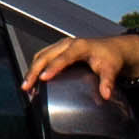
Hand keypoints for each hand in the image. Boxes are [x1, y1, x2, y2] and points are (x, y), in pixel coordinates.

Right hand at [24, 31, 138, 102]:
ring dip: (32, 70)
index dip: (52, 68)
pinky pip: (43, 56)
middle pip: (46, 55)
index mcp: (80, 46)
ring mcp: (61, 46)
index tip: (43, 78)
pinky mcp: (58, 50)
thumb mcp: (112, 69)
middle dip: (34, 71)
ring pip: (41, 55)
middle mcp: (68, 44)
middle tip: (27, 86)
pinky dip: (35, 68)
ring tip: (26, 87)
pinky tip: (33, 81)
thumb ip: (108, 81)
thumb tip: (105, 94)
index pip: (63, 57)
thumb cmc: (111, 58)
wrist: (112, 49)